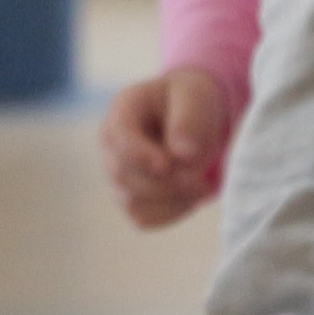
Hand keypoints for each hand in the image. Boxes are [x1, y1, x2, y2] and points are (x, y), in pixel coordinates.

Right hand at [102, 65, 240, 228]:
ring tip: (202, 186)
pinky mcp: (132, 198)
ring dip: (171, 200)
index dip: (139, 155)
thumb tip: (182, 153)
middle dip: (166, 182)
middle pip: (124, 176)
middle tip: (201, 179)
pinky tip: (191, 197)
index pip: (119, 138)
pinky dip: (171, 213)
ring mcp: (118, 175)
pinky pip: (144, 218)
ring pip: (132, 202)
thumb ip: (188, 119)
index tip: (167, 165)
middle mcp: (111, 146)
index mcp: (122, 111)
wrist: (192, 118)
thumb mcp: (194, 95)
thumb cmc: (190, 101)